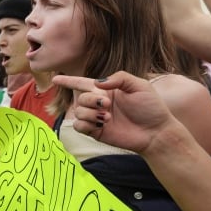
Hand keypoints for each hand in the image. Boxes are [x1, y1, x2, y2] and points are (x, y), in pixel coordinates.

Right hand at [52, 72, 177, 153]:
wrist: (155, 131)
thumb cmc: (151, 107)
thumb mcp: (139, 85)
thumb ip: (118, 78)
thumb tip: (96, 84)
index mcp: (106, 90)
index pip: (82, 83)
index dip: (68, 80)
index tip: (55, 78)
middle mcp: (98, 103)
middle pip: (80, 97)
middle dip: (90, 100)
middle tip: (107, 105)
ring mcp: (96, 118)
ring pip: (78, 112)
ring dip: (91, 114)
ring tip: (108, 118)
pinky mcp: (95, 132)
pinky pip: (79, 126)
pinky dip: (87, 124)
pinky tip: (102, 125)